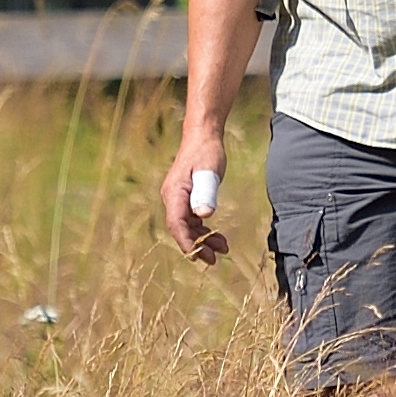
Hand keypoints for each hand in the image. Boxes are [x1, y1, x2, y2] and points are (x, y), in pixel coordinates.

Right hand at [159, 136, 228, 263]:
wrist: (203, 136)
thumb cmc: (206, 151)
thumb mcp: (209, 171)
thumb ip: (205, 193)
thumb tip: (203, 216)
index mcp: (174, 193)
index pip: (176, 224)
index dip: (186, 242)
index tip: (198, 255)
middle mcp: (173, 198)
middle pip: (181, 230)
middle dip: (197, 247)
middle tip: (213, 260)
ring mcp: (179, 199)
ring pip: (188, 227)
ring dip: (203, 240)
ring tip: (223, 249)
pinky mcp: (187, 199)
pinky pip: (192, 220)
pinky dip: (205, 230)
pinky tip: (218, 237)